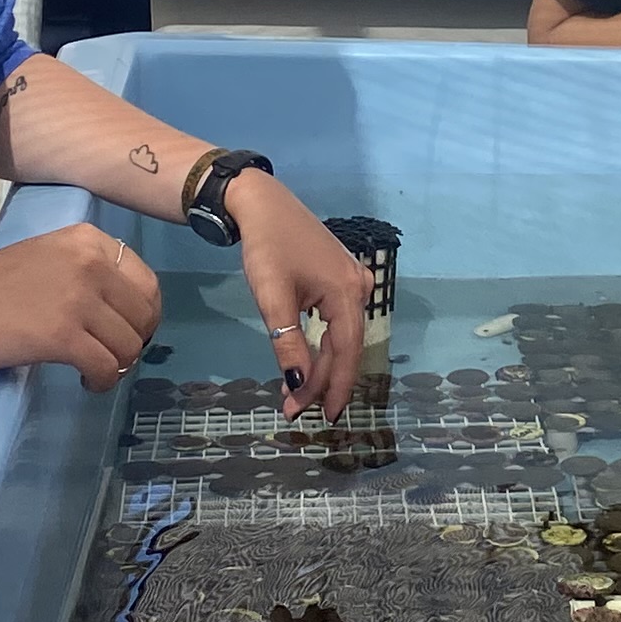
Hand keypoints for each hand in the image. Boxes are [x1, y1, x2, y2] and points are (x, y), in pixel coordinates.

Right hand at [0, 221, 159, 387]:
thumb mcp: (46, 258)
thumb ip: (86, 273)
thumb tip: (128, 311)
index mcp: (88, 240)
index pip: (146, 283)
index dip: (142, 315)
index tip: (124, 331)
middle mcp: (90, 262)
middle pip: (144, 316)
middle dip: (133, 343)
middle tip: (108, 356)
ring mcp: (77, 298)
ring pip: (130, 345)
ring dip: (117, 365)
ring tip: (92, 371)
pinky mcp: (62, 335)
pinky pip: (107, 367)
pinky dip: (101, 382)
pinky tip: (85, 382)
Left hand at [227, 170, 372, 418]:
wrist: (262, 204)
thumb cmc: (267, 248)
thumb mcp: (273, 298)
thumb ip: (288, 344)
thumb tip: (299, 386)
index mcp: (347, 293)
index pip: (347, 352)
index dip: (336, 387)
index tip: (324, 417)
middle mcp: (358, 289)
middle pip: (345, 346)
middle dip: (322, 381)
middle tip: (296, 409)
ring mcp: (352, 281)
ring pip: (341, 335)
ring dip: (321, 364)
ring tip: (298, 392)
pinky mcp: (340, 277)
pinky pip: (337, 320)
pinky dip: (322, 343)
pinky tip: (308, 358)